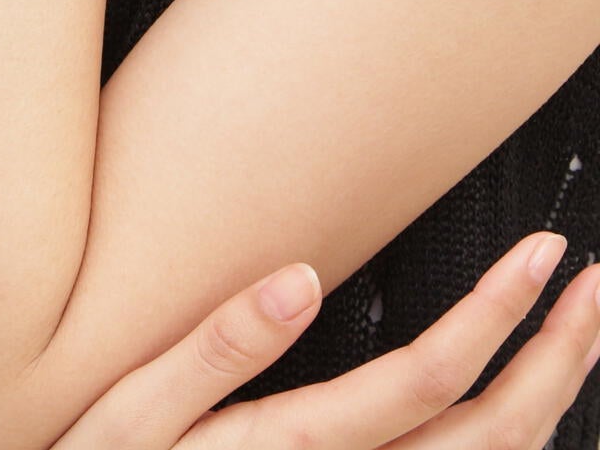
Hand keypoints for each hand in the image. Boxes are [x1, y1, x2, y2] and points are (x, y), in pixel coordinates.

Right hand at [43, 231, 599, 447]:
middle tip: (591, 286)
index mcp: (294, 447)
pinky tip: (520, 412)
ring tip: (577, 336)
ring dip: (549, 403)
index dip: (498, 313)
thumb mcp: (129, 415)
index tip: (543, 253)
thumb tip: (300, 277)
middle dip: (557, 357)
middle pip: (490, 436)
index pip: (429, 376)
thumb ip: (213, 348)